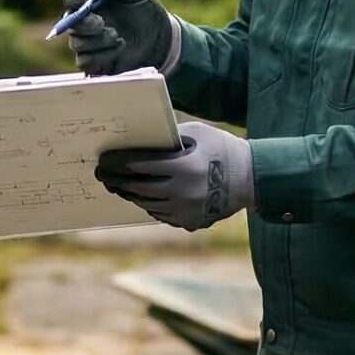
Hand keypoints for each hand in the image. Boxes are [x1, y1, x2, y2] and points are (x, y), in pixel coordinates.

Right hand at [60, 0, 178, 76]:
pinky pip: (85, 62)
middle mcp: (84, 20)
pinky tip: (119, 50)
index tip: (80, 1)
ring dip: (97, 42)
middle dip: (84, 24)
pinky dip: (101, 57)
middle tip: (101, 24)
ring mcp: (87, 41)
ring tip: (119, 38)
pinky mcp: (93, 61)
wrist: (159, 37)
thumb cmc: (143, 9)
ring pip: (76, 44)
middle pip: (70, 23)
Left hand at [95, 120, 254, 230]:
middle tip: (103, 174)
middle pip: (138, 187)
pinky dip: (147, 204)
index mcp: (184, 167)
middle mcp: (182, 192)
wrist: (251, 179)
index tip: (105, 159)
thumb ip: (169, 138)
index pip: (140, 164)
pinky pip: (160, 214)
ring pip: (146, 203)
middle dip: (117, 180)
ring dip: (129, 194)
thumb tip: (139, 140)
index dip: (119, 162)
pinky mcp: (189, 222)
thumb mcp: (197, 133)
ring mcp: (185, 210)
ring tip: (118, 185)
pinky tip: (140, 195)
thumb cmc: (222, 149)